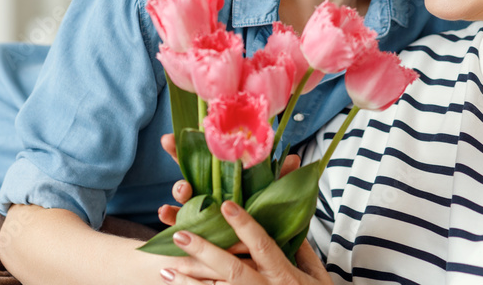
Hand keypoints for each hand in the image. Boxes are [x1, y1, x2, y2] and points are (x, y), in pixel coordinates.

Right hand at [158, 135, 300, 226]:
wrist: (253, 258)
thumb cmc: (258, 221)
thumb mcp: (269, 197)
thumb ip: (278, 179)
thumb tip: (294, 159)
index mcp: (222, 180)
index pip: (202, 158)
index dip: (184, 147)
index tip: (169, 137)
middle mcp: (206, 192)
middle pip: (187, 171)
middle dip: (175, 158)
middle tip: (173, 145)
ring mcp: (197, 212)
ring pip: (182, 198)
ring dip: (179, 190)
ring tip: (183, 189)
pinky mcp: (193, 233)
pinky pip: (178, 224)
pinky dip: (171, 217)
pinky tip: (166, 212)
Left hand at [159, 200, 328, 284]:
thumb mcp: (318, 276)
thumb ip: (302, 251)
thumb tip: (291, 224)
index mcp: (284, 274)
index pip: (263, 245)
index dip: (245, 225)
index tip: (226, 205)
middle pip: (231, 268)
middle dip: (204, 251)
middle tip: (179, 233)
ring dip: (188, 281)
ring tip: (165, 266)